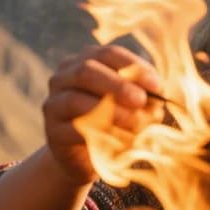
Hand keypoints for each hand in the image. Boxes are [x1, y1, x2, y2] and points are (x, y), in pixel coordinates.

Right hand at [42, 45, 164, 184]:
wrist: (88, 156)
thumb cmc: (117, 121)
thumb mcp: (133, 104)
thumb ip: (144, 93)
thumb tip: (157, 93)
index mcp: (86, 60)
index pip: (108, 53)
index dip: (133, 66)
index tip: (156, 85)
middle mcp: (64, 77)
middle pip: (86, 71)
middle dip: (118, 86)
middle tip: (140, 101)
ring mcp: (54, 103)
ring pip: (77, 100)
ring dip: (111, 113)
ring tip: (136, 125)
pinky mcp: (53, 132)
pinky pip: (74, 129)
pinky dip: (101, 134)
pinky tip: (122, 141)